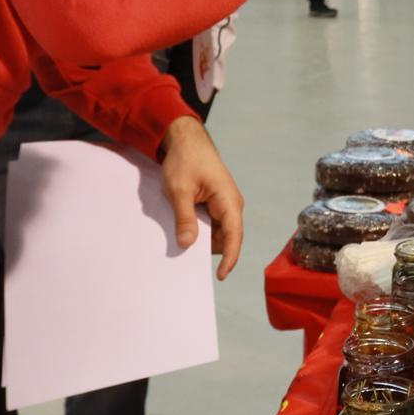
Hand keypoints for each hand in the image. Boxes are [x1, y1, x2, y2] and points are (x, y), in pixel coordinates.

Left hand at [159, 115, 243, 280]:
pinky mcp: (215, 203)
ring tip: (182, 242)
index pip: (234, 236)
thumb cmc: (185, 160)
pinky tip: (184, 230)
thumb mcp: (179, 190)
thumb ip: (184, 218)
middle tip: (188, 260)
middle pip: (226, 237)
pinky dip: (199, 230)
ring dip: (203, 239)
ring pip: (217, 232)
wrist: (185, 139)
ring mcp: (224, 204)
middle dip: (210, 250)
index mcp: (228, 200)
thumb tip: (188, 244)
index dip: (229, 257)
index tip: (220, 275)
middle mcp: (231, 204)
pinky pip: (211, 224)